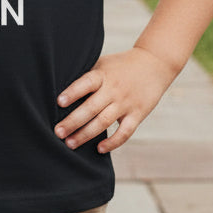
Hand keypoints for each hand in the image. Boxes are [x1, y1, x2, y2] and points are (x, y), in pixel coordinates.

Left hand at [54, 47, 176, 152]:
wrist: (154, 64)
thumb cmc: (121, 65)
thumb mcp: (103, 64)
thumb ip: (88, 77)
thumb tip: (60, 90)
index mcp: (103, 74)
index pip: (86, 83)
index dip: (72, 93)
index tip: (59, 103)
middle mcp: (114, 89)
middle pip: (91, 108)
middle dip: (73, 122)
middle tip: (57, 133)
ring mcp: (126, 103)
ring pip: (104, 122)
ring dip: (86, 134)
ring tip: (70, 144)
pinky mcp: (138, 114)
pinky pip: (125, 132)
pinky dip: (113, 142)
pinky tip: (99, 149)